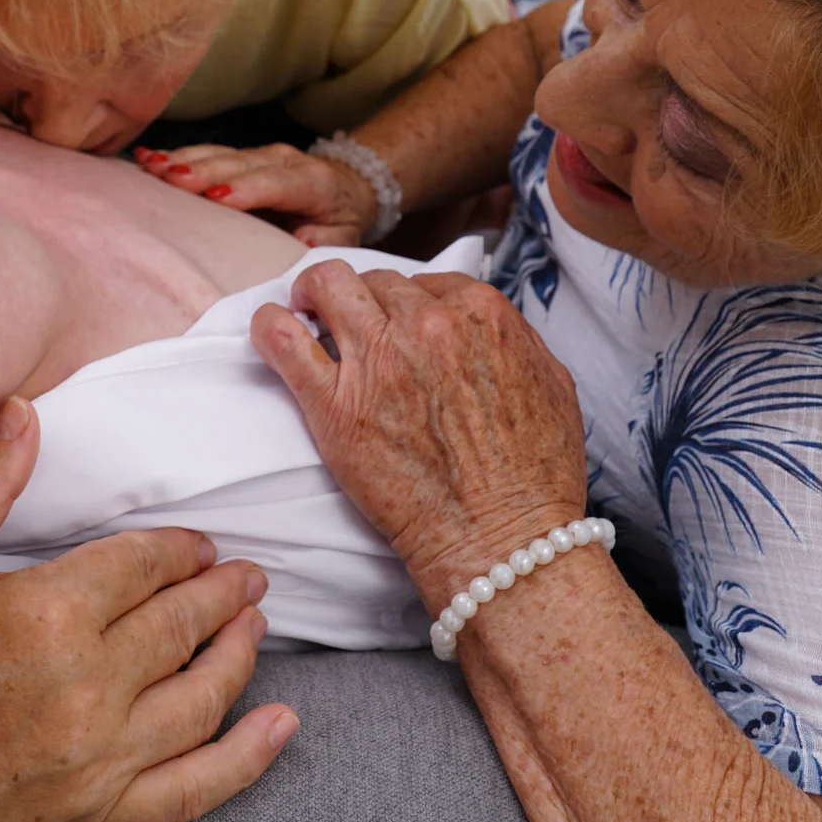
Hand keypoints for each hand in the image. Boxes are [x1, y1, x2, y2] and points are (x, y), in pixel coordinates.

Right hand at [0, 398, 298, 821]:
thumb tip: (24, 409)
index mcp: (44, 611)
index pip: (144, 564)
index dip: (180, 550)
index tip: (197, 545)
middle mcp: (84, 684)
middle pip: (183, 624)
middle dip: (224, 593)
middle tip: (249, 574)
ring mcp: (99, 757)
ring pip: (203, 696)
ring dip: (241, 653)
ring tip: (257, 625)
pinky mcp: (101, 813)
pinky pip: (199, 786)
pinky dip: (250, 756)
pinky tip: (282, 724)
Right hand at [133, 143, 378, 245]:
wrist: (347, 185)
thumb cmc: (338, 218)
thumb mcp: (343, 236)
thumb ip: (325, 241)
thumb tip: (300, 242)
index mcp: (312, 182)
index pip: (277, 183)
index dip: (247, 188)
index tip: (218, 197)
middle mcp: (283, 161)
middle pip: (239, 165)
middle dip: (204, 171)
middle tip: (170, 178)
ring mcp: (259, 155)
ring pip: (218, 155)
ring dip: (183, 160)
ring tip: (151, 166)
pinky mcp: (240, 156)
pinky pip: (207, 154)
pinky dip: (177, 156)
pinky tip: (148, 157)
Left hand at [251, 264, 586, 603]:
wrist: (502, 540)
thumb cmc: (533, 476)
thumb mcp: (551, 383)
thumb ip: (515, 339)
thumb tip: (484, 326)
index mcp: (481, 313)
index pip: (426, 281)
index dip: (407, 303)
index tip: (398, 324)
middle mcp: (427, 325)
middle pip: (376, 283)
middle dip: (366, 301)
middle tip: (357, 328)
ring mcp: (377, 360)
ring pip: (326, 286)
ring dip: (314, 295)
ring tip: (308, 314)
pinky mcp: (334, 404)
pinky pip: (282, 338)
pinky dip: (269, 325)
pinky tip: (271, 330)